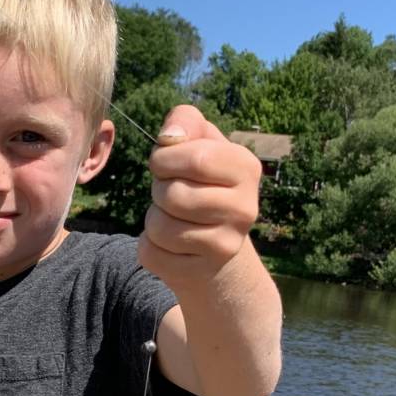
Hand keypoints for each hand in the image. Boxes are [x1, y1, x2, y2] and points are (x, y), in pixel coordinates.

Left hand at [139, 105, 262, 290]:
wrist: (215, 250)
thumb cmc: (202, 185)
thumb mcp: (201, 144)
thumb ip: (186, 122)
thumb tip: (169, 136)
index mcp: (246, 168)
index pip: (196, 158)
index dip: (165, 159)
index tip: (164, 164)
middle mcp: (245, 209)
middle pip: (174, 194)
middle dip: (158, 190)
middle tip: (169, 194)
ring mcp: (226, 245)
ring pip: (159, 226)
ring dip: (153, 218)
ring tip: (171, 217)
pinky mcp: (200, 272)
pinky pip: (151, 252)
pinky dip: (149, 245)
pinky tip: (169, 244)